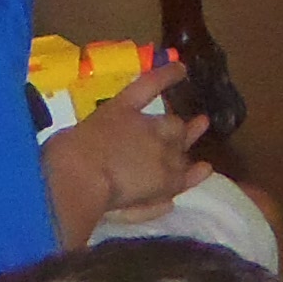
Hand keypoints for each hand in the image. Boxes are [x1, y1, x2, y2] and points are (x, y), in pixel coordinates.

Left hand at [46, 67, 206, 225]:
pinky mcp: (125, 108)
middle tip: (182, 148)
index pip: (184, 176)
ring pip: (173, 124)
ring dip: (181, 127)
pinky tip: (181, 68)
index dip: (193, 174)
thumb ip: (151, 209)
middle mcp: (164, 153)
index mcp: (163, 181)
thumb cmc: (97, 201)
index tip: (203, 168)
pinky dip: (165, 74)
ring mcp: (146, 127)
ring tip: (197, 122)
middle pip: (181, 149)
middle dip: (183, 149)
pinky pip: (150, 86)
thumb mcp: (129, 213)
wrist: (79, 175)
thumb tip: (170, 204)